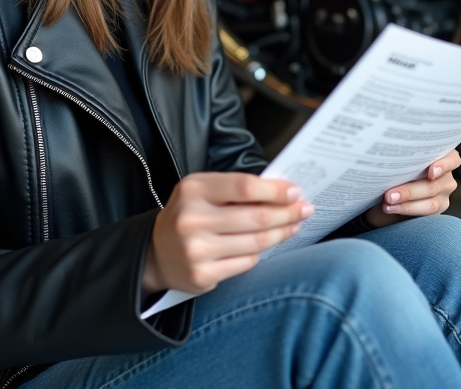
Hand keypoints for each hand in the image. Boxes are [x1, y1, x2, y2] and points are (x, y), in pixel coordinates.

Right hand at [143, 172, 314, 295]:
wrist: (156, 252)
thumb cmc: (189, 215)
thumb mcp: (203, 191)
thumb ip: (235, 189)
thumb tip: (281, 192)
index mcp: (193, 190)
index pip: (244, 187)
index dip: (275, 191)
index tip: (294, 192)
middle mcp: (192, 219)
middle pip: (256, 217)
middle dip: (287, 213)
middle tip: (304, 210)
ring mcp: (196, 250)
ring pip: (256, 242)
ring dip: (282, 234)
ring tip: (294, 226)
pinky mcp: (202, 275)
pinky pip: (246, 263)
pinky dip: (260, 253)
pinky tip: (268, 245)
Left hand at [364, 150, 460, 229]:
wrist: (387, 191)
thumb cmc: (394, 171)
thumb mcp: (399, 163)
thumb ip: (402, 161)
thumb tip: (389, 160)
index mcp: (441, 157)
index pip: (452, 159)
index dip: (443, 165)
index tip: (431, 172)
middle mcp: (445, 176)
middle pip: (433, 185)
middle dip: (410, 191)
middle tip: (389, 195)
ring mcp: (443, 194)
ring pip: (431, 202)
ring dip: (407, 204)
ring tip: (388, 204)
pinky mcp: (437, 209)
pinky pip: (426, 212)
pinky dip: (407, 210)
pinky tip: (391, 209)